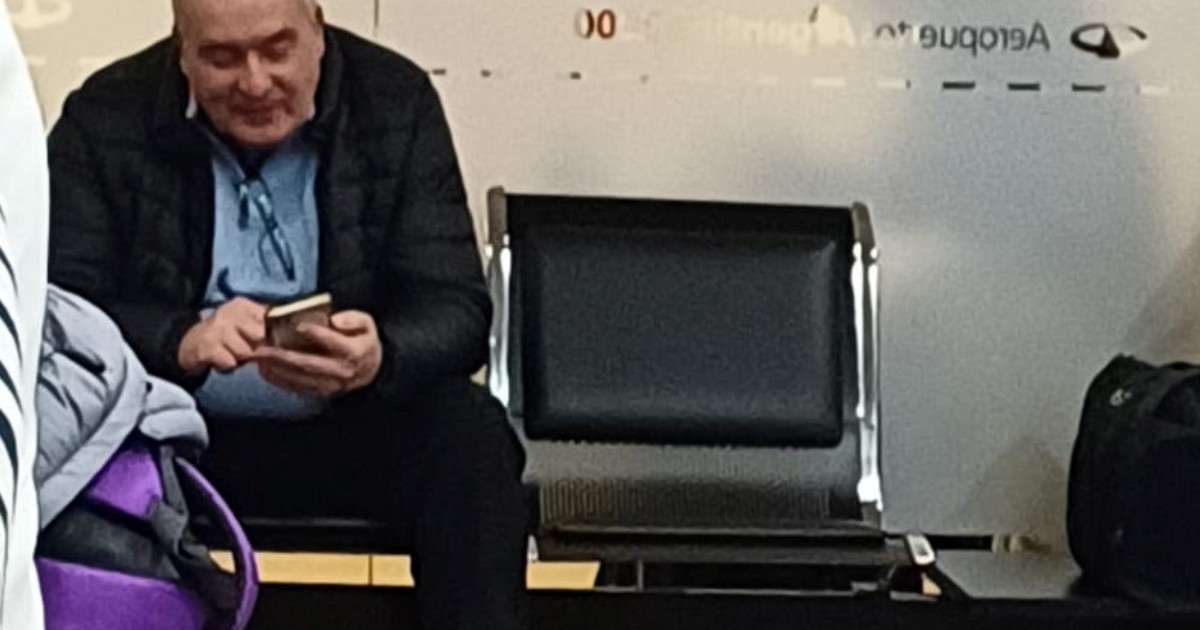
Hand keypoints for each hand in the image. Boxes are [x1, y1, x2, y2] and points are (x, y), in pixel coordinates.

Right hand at [178, 297, 266, 372]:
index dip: (270, 334)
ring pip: (245, 352)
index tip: (261, 340)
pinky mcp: (207, 348)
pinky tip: (219, 359)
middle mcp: (228, 312)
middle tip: (241, 347)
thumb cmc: (225, 335)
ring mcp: (216, 329)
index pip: (269, 319)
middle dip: (254, 347)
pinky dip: (227, 366)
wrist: (189, 344)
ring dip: (239, 358)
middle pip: (259, 336)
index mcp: (242, 305)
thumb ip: (264, 325)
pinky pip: (230, 363)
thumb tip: (283, 338)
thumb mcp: (244, 323)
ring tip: (229, 353)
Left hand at [253, 310, 382, 395]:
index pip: (334, 342)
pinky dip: (279, 379)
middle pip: (309, 364)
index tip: (299, 326)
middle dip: (283, 356)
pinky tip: (264, 369)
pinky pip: (296, 387)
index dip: (317, 334)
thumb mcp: (366, 324)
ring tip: (258, 358)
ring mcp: (330, 384)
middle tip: (262, 348)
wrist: (369, 368)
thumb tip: (335, 320)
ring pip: (299, 377)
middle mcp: (341, 371)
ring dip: (276, 369)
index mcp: (354, 352)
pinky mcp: (320, 391)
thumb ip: (353, 319)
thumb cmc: (362, 340)